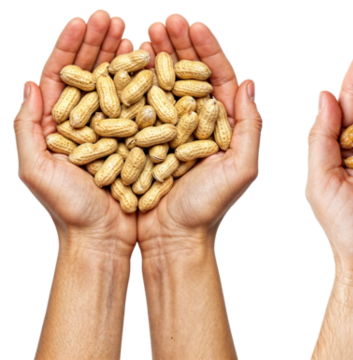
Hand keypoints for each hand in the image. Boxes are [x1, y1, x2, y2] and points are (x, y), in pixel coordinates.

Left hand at [14, 10, 136, 255]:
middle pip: (90, 70)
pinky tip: (157, 63)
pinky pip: (144, 104)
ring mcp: (112, 127)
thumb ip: (28, 127)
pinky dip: (149, 81)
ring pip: (117, 81)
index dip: (70, 44)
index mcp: (54, 122)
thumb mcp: (36, 169)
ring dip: (124, 54)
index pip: (60, 72)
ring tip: (136, 30)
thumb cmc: (68, 210)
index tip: (84, 20)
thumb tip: (30, 84)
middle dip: (99, 40)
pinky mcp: (138, 139)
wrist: (104, 240)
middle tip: (113, 17)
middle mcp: (83, 120)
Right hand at [135, 13, 261, 256]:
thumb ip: (250, 126)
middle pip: (189, 72)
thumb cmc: (209, 209)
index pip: (218, 75)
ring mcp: (167, 127)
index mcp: (224, 124)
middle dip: (178, 42)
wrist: (169, 240)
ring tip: (142, 29)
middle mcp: (196, 121)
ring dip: (154, 53)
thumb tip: (249, 83)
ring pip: (161, 81)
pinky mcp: (139, 137)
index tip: (193, 24)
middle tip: (164, 19)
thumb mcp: (241, 168)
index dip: (207, 48)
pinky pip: (134, 101)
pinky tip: (122, 59)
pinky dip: (129, 78)